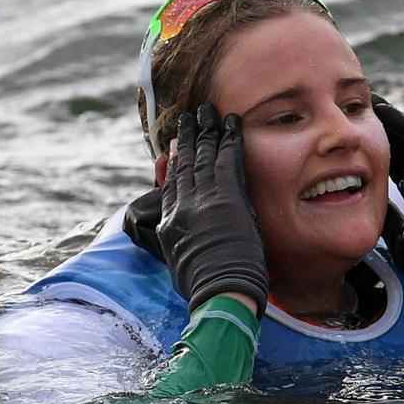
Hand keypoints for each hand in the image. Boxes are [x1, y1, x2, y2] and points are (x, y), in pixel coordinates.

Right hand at [158, 103, 268, 314]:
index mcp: (170, 224)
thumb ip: (174, 245)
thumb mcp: (178, 265)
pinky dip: (231, 139)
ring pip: (204, 157)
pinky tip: (234, 123)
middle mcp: (183, 207)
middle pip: (185, 165)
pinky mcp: (227, 198)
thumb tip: (174, 238)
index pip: (171, 186)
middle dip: (188, 138)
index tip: (174, 146)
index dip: (173, 162)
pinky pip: (229, 160)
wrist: (220, 292)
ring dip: (207, 130)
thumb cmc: (204, 289)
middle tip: (189, 116)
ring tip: (207, 111)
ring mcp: (204, 200)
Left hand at [373, 96, 403, 310]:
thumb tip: (364, 207)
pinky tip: (388, 112)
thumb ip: (387, 217)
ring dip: (393, 119)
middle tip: (358, 110)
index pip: (397, 166)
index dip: (377, 152)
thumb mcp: (399, 235)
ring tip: (372, 102)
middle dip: (383, 129)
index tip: (355, 140)